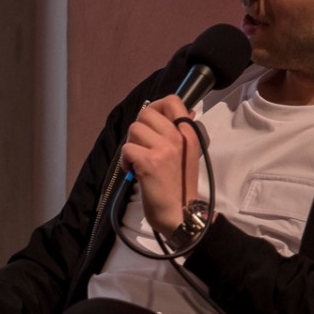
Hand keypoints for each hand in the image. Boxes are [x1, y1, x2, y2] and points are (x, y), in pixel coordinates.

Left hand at [120, 94, 199, 239]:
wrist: (180, 213)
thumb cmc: (180, 185)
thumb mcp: (188, 154)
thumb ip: (182, 132)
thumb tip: (186, 111)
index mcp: (189, 133)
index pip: (172, 100)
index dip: (155, 107)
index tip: (150, 123)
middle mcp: (178, 137)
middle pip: (146, 113)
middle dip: (138, 129)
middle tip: (141, 147)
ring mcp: (164, 149)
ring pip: (134, 129)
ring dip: (130, 145)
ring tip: (138, 160)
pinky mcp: (149, 162)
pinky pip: (127, 148)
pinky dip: (125, 160)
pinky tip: (134, 170)